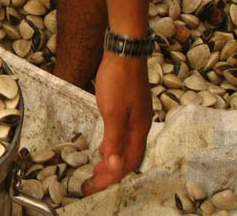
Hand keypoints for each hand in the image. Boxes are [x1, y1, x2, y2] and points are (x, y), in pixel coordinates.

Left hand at [84, 51, 152, 193]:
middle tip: (94, 181)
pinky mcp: (131, 106)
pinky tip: (104, 145)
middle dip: (113, 171)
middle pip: (130, 156)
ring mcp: (137, 114)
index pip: (129, 161)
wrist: (124, 51)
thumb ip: (114, 140)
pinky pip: (124, 133)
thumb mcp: (112, 112)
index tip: (96, 185)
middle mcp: (142, 124)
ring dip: (113, 158)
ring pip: (127, 145)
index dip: (113, 176)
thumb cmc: (118, 79)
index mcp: (139, 128)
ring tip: (99, 169)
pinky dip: (114, 144)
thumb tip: (114, 167)